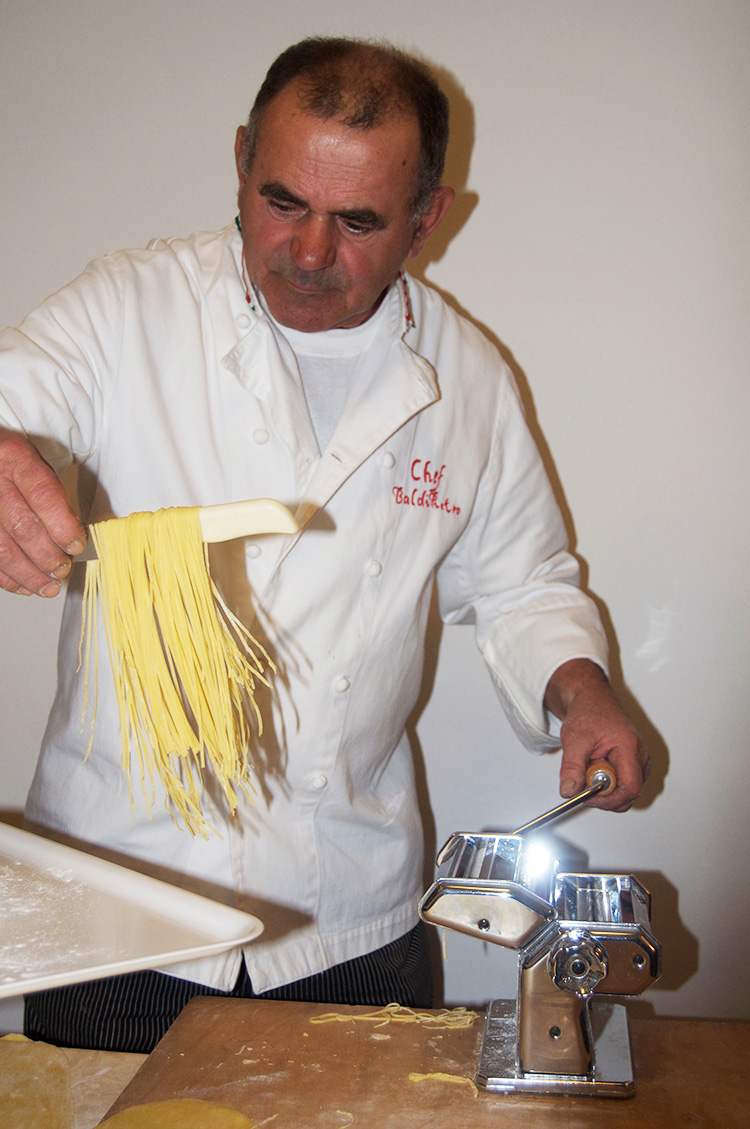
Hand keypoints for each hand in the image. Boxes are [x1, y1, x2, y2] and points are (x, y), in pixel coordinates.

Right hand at [0, 428, 85, 596]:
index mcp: (15, 457)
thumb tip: (72, 539)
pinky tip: (25, 584)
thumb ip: (52, 497)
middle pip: (22, 526)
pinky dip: (8, 578)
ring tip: (48, 585)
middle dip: (47, 555)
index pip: (44, 496)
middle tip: (62, 568)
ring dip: (29, 574)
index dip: (63, 526)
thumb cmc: (10, 463)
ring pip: (2, 548)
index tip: (76, 545)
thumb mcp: (34, 463)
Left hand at [543, 658, 648, 811]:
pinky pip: (624, 784)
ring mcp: (640, 760)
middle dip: (606, 794)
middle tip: (584, 781)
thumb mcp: (574, 739)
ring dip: (606, 788)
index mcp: (630, 747)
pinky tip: (597, 767)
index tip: (589, 798)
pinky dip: (608, 782)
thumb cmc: (587, 712)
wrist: (591, 700)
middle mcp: (641, 756)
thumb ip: (571, 768)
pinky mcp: (634, 763)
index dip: (609, 800)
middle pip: (630, 793)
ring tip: (590, 766)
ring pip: (627, 790)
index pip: (630, 787)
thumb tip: (569, 791)